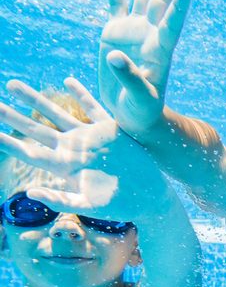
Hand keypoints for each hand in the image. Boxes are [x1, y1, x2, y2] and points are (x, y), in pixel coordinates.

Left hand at [0, 77, 159, 221]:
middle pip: (34, 129)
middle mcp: (72, 149)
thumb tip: (31, 193)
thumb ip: (61, 200)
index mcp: (64, 166)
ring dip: (35, 100)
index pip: (28, 151)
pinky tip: (67, 80)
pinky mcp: (110, 130)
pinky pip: (92, 107)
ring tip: (12, 85)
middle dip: (11, 116)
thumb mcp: (89, 206)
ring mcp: (90, 138)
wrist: (150, 197)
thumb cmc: (121, 206)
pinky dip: (81, 93)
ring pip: (56, 115)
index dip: (6, 141)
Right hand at [98, 0, 191, 134]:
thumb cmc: (143, 111)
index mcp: (161, 51)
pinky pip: (116, 6)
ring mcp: (134, 32)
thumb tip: (114, 55)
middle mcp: (150, 36)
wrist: (132, 114)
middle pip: (163, 2)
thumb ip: (129, 77)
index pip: (172, 25)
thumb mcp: (140, 98)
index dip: (179, 8)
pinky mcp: (115, 33)